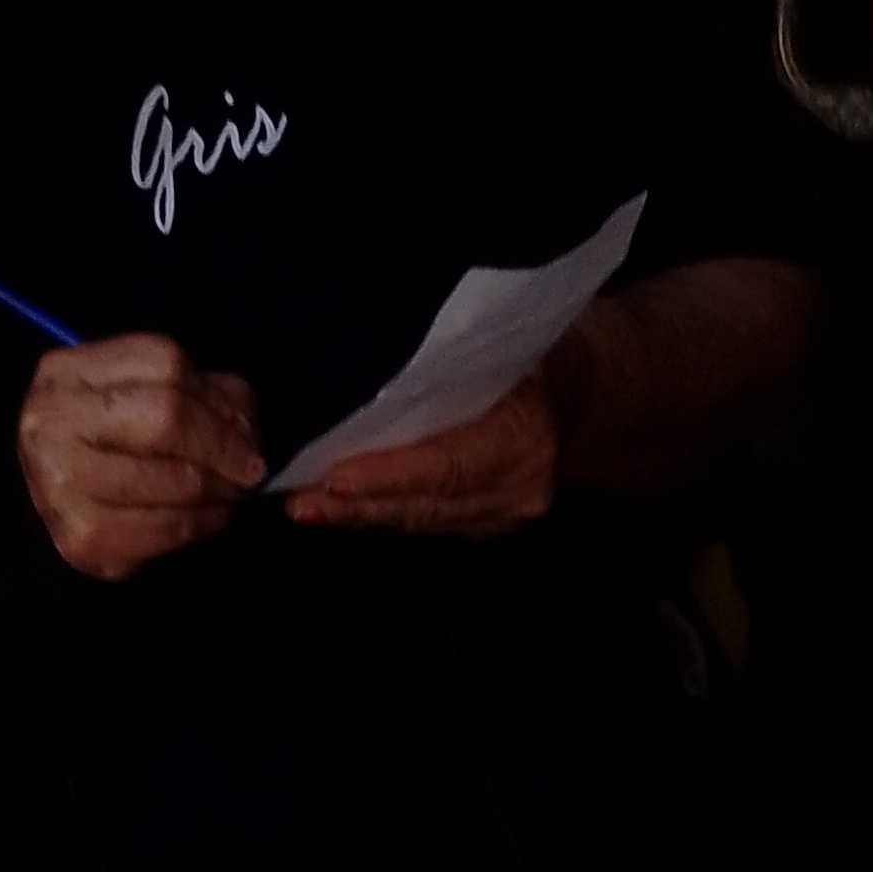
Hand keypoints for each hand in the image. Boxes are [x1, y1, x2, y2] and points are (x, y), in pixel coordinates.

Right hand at [16, 336, 262, 578]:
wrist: (56, 501)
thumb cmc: (107, 444)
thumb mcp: (146, 397)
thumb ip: (204, 394)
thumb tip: (244, 426)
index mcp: (70, 372)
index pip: (164, 365)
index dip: (216, 399)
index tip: (245, 429)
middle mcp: (54, 420)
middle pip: (166, 418)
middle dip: (221, 446)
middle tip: (249, 469)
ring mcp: (60, 481)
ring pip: (173, 480)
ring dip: (219, 490)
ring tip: (231, 493)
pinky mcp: (79, 536)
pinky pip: (165, 528)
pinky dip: (202, 524)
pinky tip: (209, 517)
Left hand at [284, 358, 567, 535]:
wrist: (571, 395)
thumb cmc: (523, 354)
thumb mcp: (495, 345)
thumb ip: (447, 366)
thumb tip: (370, 365)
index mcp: (526, 436)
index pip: (447, 465)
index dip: (388, 477)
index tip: (334, 480)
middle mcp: (521, 485)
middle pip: (427, 503)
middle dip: (359, 506)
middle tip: (301, 504)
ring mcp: (506, 514)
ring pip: (422, 519)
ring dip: (361, 515)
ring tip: (307, 508)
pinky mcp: (488, 525)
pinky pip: (427, 522)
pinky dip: (382, 514)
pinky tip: (339, 509)